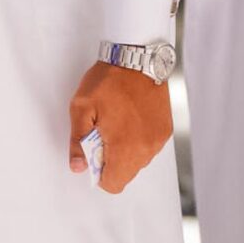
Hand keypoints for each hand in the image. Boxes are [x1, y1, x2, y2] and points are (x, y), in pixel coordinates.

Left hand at [68, 60, 172, 195]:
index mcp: (125, 147)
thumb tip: (78, 166)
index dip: (99, 174)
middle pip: (126, 174)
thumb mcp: (81, 108)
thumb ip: (77, 142)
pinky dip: (137, 140)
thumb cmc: (109, 80)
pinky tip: (128, 119)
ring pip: (138, 161)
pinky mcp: (166, 130)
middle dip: (111, 161)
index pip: (113, 184)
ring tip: (115, 123)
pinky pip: (149, 147)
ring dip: (125, 151)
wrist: (137, 58)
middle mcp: (146, 148)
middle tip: (101, 134)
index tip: (93, 155)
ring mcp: (158, 140)